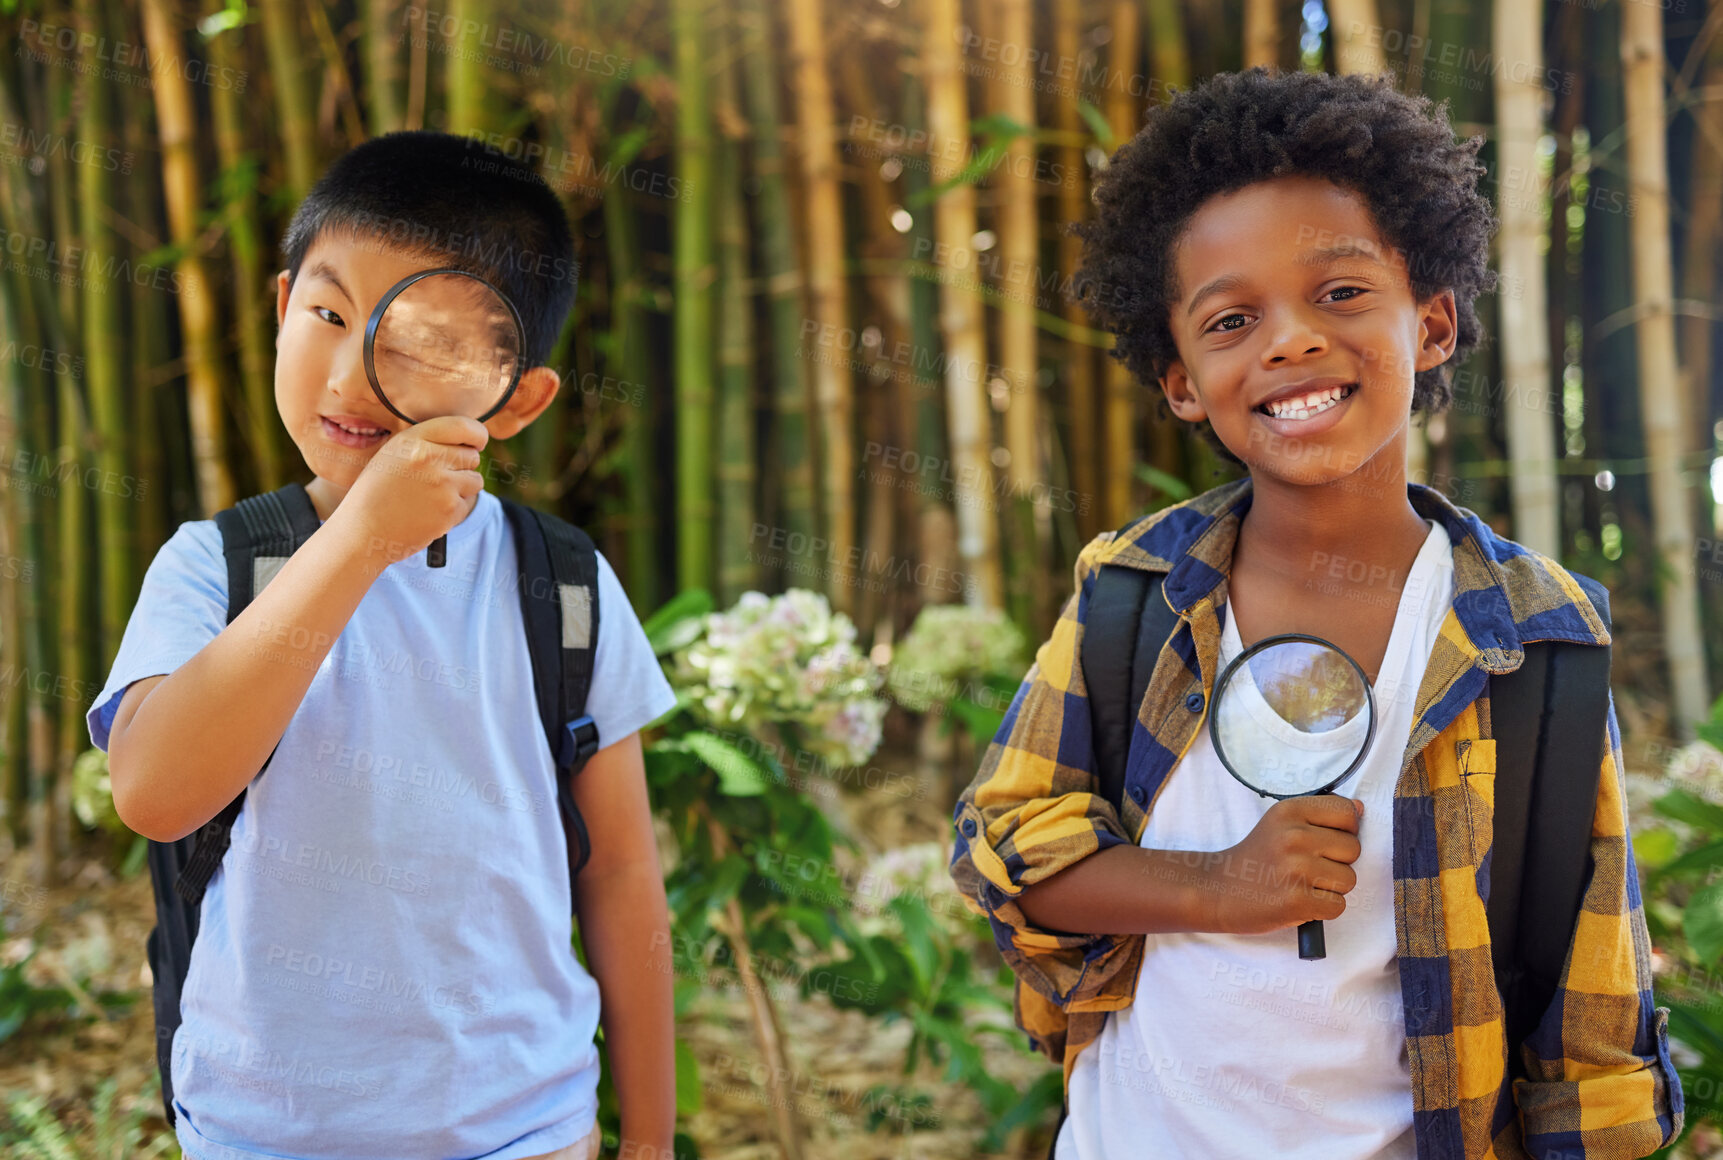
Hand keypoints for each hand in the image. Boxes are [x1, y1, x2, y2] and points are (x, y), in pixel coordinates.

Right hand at [330, 415, 488, 566]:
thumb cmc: (376, 493)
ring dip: (462, 487)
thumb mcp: (392, 455)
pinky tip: (431, 511)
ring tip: (434, 495)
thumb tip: (469, 441)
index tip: (477, 441)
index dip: (476, 435)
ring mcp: (442, 485)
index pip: (462, 426)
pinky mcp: (450, 510)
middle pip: (472, 455)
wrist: (362, 531)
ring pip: (476, 479)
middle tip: (438, 479)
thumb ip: (426, 444)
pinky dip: (456, 508)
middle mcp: (428, 458)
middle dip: (462, 466)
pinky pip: (469, 503)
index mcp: (412, 440)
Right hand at [1197, 795, 1363, 934]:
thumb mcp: (1280, 822)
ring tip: (1302, 884)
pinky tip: (1300, 901)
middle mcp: (1294, 836)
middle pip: (1353, 849)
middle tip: (1307, 867)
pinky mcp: (1297, 900)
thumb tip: (1360, 809)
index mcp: (1290, 811)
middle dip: (1337, 862)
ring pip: (1349, 879)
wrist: (1218, 889)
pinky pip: (1338, 906)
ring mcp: (1295, 869)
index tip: (1324, 841)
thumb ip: (1319, 814)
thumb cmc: (1256, 857)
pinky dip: (1323, 909)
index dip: (1345, 830)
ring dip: (1331, 888)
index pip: (1348, 814)